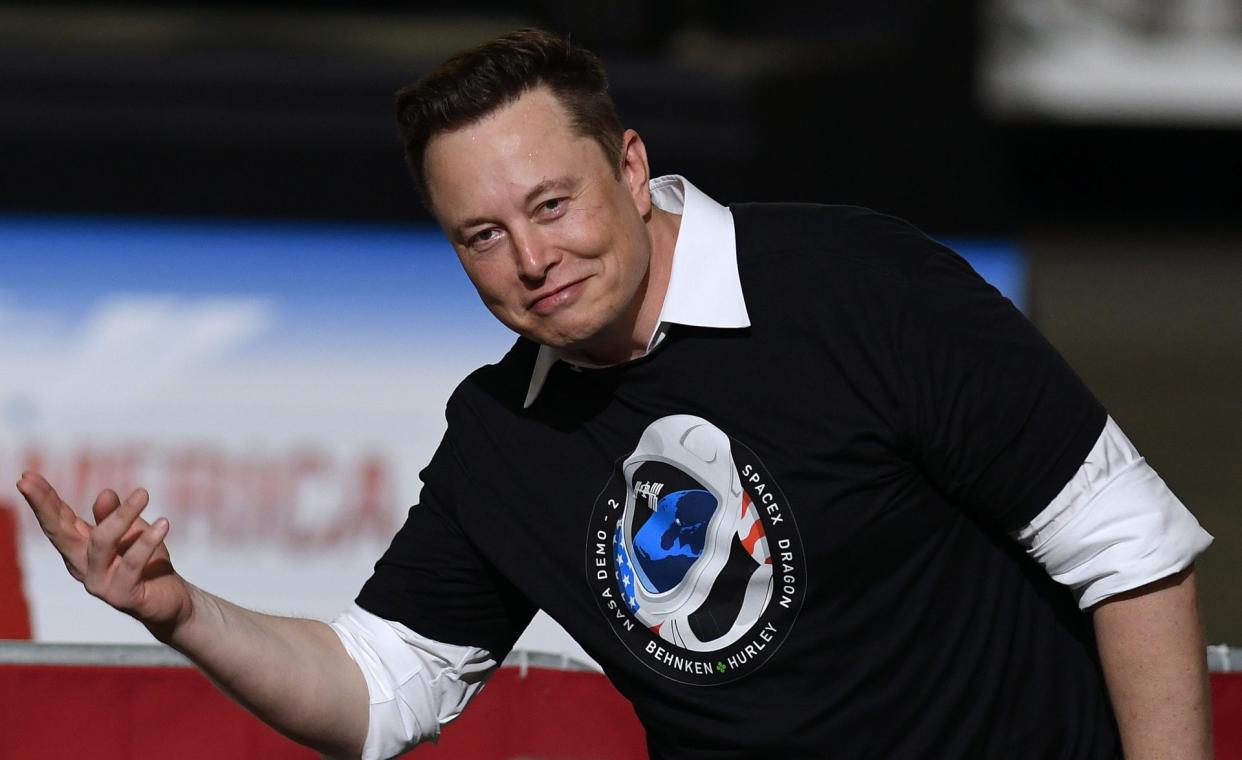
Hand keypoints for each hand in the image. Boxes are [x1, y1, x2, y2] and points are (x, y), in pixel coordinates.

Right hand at [16, 471, 191, 639]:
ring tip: (144, 494)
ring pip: (101, 544)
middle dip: (44, 506)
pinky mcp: (121, 596)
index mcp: (80, 548)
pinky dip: (147, 542)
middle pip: (59, 533)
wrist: (170, 599)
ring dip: (122, 516)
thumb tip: (105, 494)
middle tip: (28, 481)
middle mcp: (83, 566)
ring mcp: (99, 583)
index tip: (26, 476)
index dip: (42, 500)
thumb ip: (114, 516)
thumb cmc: (146, 562)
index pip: (58, 521)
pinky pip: (132, 564)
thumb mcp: (131, 532)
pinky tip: (163, 524)